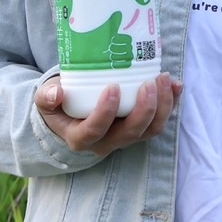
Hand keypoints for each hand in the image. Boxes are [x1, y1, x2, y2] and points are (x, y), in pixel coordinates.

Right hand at [35, 73, 182, 156]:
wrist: (71, 113)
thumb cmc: (59, 105)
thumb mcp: (45, 100)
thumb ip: (47, 97)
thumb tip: (57, 93)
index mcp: (80, 137)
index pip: (95, 130)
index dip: (106, 112)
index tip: (113, 87)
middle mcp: (107, 142)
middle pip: (132, 132)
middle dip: (145, 108)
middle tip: (150, 82)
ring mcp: (126, 137)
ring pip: (151, 130)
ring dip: (163, 106)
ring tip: (164, 78)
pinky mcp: (141, 128)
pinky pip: (160, 121)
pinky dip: (172, 103)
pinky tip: (176, 84)